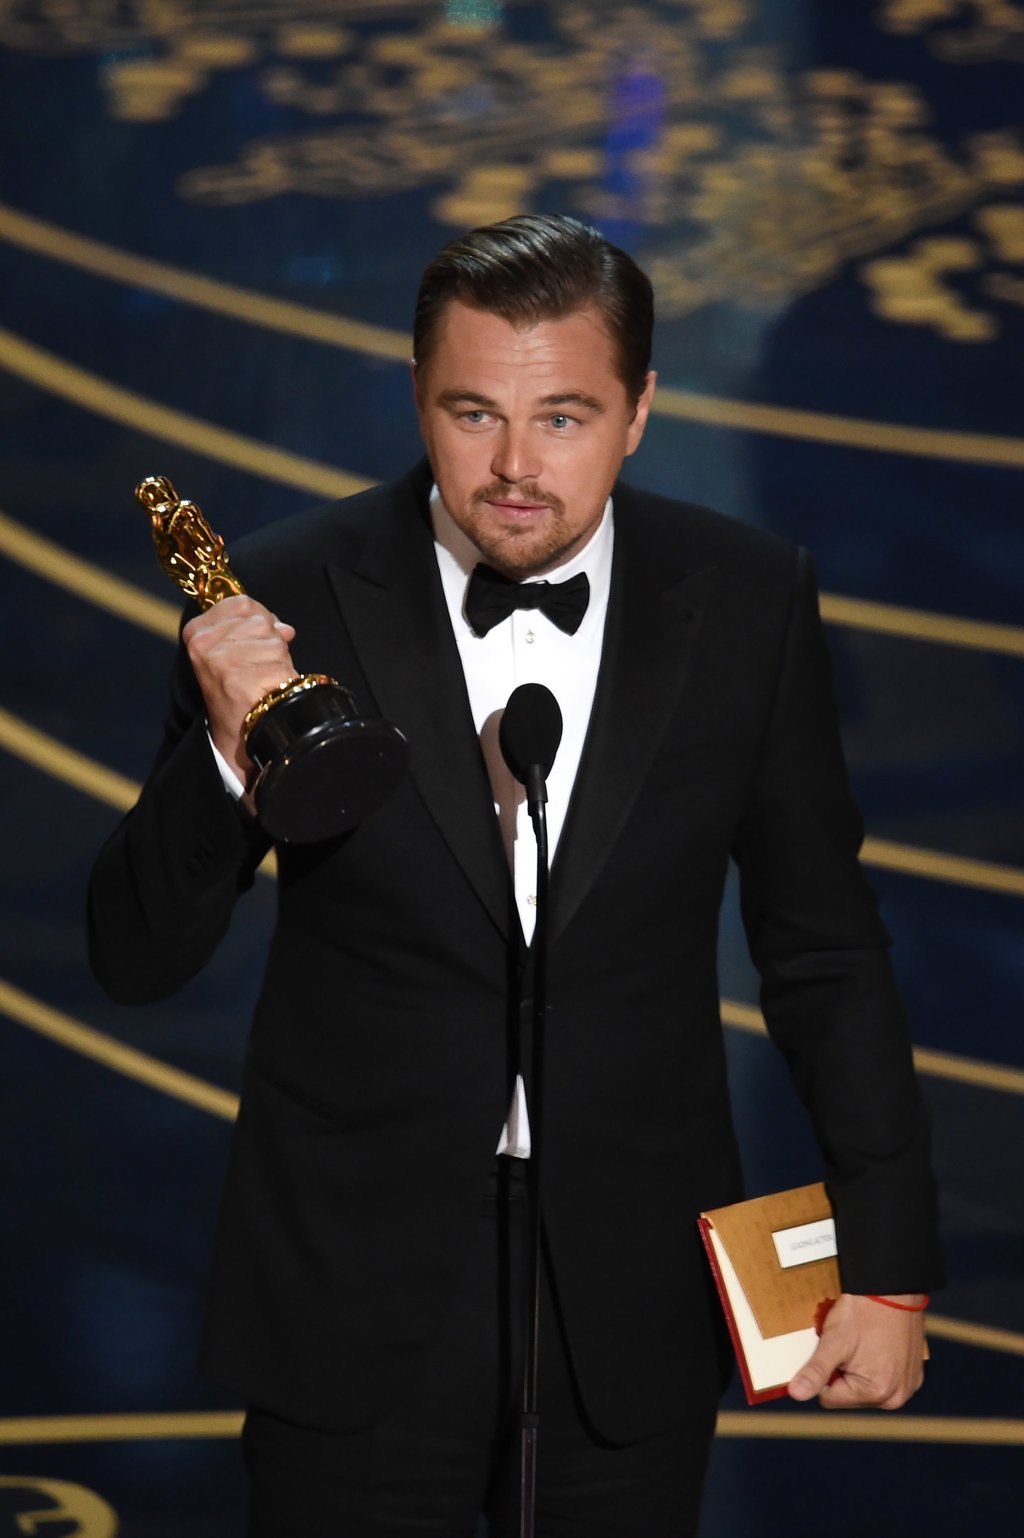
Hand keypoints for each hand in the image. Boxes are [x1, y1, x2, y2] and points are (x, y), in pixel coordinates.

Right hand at [184, 595, 296, 789]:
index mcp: (196, 635)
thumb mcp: (226, 654)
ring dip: (278, 658)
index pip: (241, 602)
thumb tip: (284, 627)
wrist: (242, 735)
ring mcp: (226, 660)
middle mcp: (206, 645)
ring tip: (264, 680)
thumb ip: (247, 629)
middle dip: (269, 639)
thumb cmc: (237, 694)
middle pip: (260, 618)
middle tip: (259, 666)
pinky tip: (271, 689)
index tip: (254, 639)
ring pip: (274, 637)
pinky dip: (286, 673)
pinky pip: (283, 658)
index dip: (259, 617)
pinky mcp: (247, 676)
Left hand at [787, 1293, 926, 1408]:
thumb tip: (796, 1394)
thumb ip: (815, 1371)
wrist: (894, 1288)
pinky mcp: (914, 1375)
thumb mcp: (834, 1340)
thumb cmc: (864, 1311)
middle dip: (842, 1373)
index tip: (831, 1350)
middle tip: (847, 1344)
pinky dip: (877, 1366)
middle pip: (849, 1395)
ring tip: (861, 1343)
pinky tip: (876, 1344)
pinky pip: (886, 1379)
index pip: (829, 1398)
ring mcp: (908, 1387)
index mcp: (875, 1393)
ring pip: (866, 1388)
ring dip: (860, 1370)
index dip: (824, 1373)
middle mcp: (896, 1397)